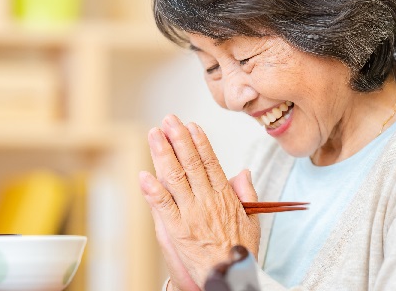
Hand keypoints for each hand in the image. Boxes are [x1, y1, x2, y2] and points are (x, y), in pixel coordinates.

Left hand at [139, 114, 259, 288]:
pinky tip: (143, 175)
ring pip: (174, 178)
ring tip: (154, 134)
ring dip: (163, 154)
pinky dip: (152, 191)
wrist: (229, 278)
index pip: (210, 162)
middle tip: (168, 120)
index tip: (190, 125)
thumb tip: (243, 172)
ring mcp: (190, 214)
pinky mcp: (176, 230)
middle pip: (190, 163)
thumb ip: (246, 195)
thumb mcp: (252, 222)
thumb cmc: (239, 252)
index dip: (199, 142)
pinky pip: (162, 206)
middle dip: (178, 139)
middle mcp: (206, 200)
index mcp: (224, 197)